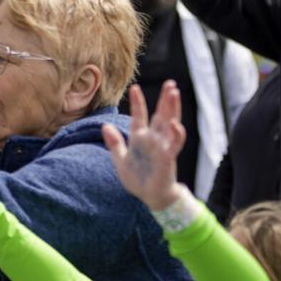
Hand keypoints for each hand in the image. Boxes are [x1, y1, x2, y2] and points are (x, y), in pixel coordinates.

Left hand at [103, 81, 185, 209]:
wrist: (149, 197)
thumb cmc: (137, 179)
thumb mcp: (120, 160)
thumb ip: (115, 143)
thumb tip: (105, 125)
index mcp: (141, 138)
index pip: (139, 116)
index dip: (138, 103)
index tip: (134, 87)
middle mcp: (153, 139)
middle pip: (160, 115)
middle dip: (166, 100)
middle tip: (171, 83)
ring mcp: (162, 147)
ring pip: (169, 124)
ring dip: (172, 109)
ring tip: (174, 94)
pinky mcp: (167, 159)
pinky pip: (173, 144)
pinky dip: (175, 134)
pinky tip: (175, 124)